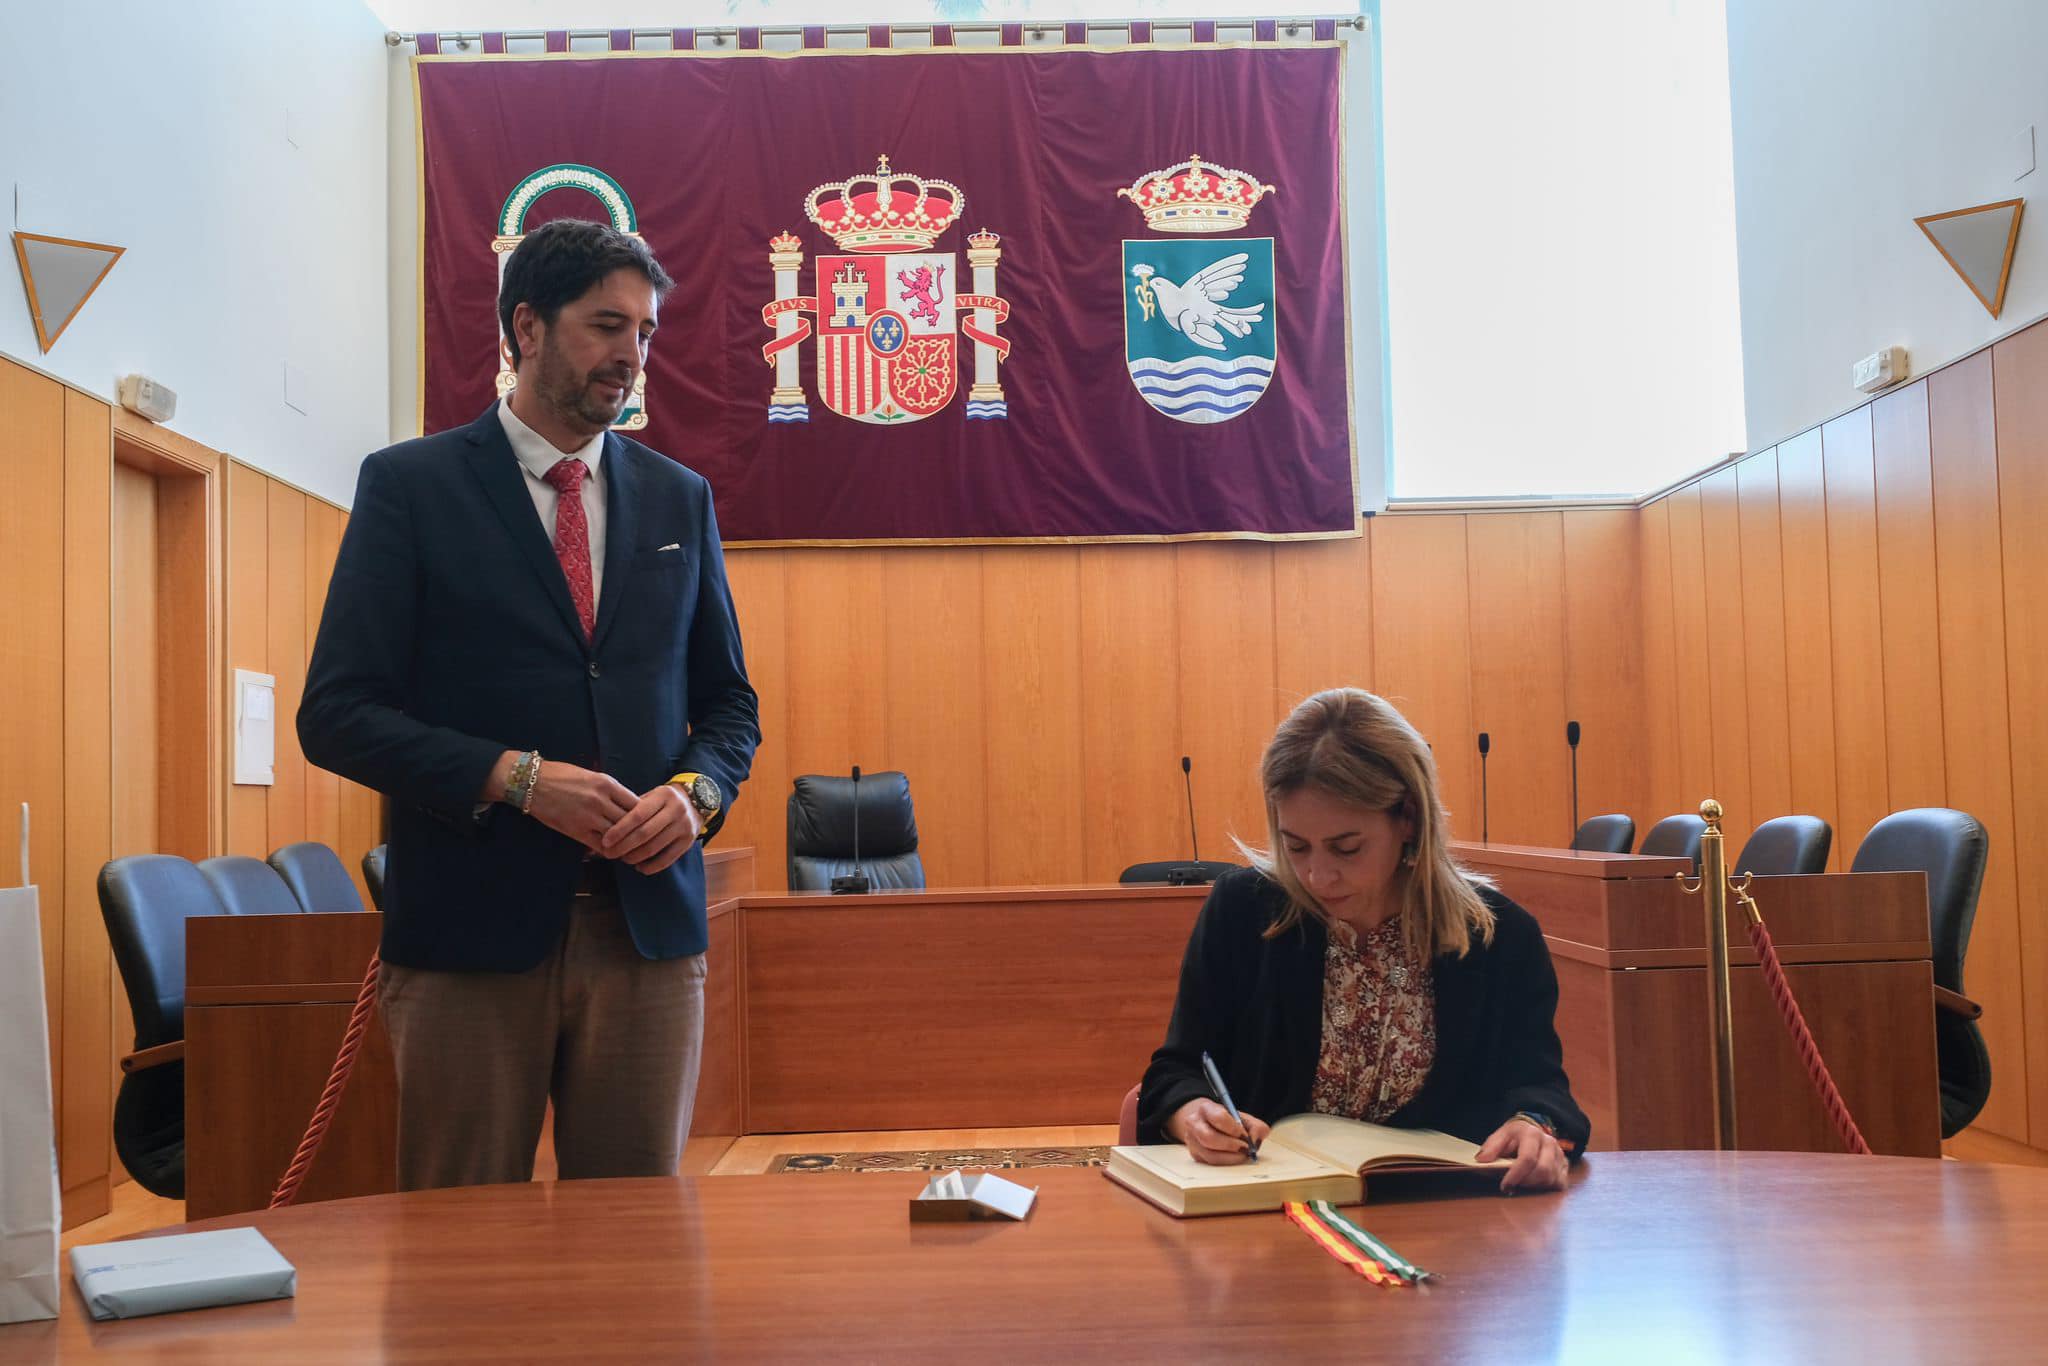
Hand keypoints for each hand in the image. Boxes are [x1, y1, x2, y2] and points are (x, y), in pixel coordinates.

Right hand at [523, 760, 638, 851]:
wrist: (533, 783)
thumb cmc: (562, 776)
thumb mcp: (592, 775)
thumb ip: (610, 790)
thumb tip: (629, 804)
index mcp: (608, 784)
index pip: (637, 804)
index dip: (644, 816)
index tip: (646, 823)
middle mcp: (602, 800)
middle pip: (631, 822)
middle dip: (639, 833)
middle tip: (645, 842)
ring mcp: (589, 816)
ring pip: (618, 836)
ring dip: (626, 845)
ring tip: (631, 851)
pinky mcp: (577, 830)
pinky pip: (601, 846)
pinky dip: (609, 851)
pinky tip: (613, 853)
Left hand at [599, 782, 704, 874]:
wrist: (696, 802)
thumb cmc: (664, 801)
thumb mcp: (652, 796)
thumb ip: (633, 808)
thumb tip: (607, 828)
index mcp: (663, 796)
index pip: (637, 815)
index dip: (619, 830)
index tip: (605, 841)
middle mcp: (676, 810)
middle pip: (645, 833)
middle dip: (623, 846)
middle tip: (609, 854)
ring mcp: (684, 826)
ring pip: (654, 847)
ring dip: (635, 857)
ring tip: (622, 859)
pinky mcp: (688, 841)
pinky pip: (667, 858)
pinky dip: (651, 866)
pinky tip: (640, 867)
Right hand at [1166, 1099, 1269, 1165]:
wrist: (1206, 1121)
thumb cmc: (1226, 1120)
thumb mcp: (1242, 1117)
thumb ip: (1255, 1127)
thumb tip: (1255, 1142)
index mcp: (1206, 1108)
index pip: (1219, 1118)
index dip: (1235, 1129)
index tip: (1246, 1136)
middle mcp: (1194, 1123)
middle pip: (1210, 1138)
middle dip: (1232, 1146)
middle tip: (1246, 1148)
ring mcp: (1192, 1140)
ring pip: (1210, 1155)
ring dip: (1230, 1157)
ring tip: (1242, 1154)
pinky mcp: (1195, 1155)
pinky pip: (1211, 1163)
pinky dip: (1226, 1162)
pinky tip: (1234, 1158)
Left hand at [1477, 1116, 1568, 1192]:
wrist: (1531, 1131)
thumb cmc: (1514, 1136)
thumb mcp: (1499, 1136)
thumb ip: (1490, 1147)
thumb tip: (1482, 1160)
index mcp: (1531, 1134)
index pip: (1527, 1159)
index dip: (1515, 1175)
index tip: (1504, 1186)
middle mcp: (1549, 1142)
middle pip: (1543, 1171)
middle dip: (1525, 1183)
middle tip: (1512, 1186)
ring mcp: (1560, 1154)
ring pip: (1552, 1179)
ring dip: (1534, 1186)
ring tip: (1521, 1182)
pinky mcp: (1565, 1164)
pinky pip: (1559, 1183)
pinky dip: (1546, 1187)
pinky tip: (1534, 1183)